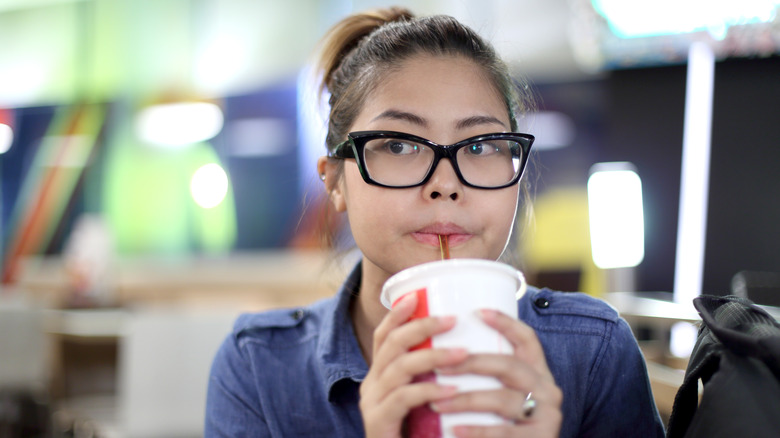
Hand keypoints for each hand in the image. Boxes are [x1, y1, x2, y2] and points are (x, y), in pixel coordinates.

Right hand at [359, 292, 468, 437]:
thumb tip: (467, 347)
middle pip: (391, 344)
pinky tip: (451, 390)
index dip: (398, 314)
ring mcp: (372, 403)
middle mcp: (371, 384)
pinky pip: (402, 399)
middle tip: (453, 320)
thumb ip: (433, 376)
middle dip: (422, 327)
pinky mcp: (379, 423)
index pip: (384, 336)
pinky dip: (427, 390)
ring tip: (463, 353)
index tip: (417, 296)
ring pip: (398, 367)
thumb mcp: (424, 398)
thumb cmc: (419, 434)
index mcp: (380, 374)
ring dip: (432, 356)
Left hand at [429, 309, 562, 437]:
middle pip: (509, 365)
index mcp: (538, 373)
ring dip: (465, 399)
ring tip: (435, 402)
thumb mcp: (505, 396)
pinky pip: (504, 432)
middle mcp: (548, 390)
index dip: (506, 323)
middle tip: (438, 365)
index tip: (477, 312)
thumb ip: (490, 378)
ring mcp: (547, 415)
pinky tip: (454, 429)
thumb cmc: (507, 425)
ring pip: (502, 399)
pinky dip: (476, 431)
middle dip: (471, 363)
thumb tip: (446, 353)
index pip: (527, 339)